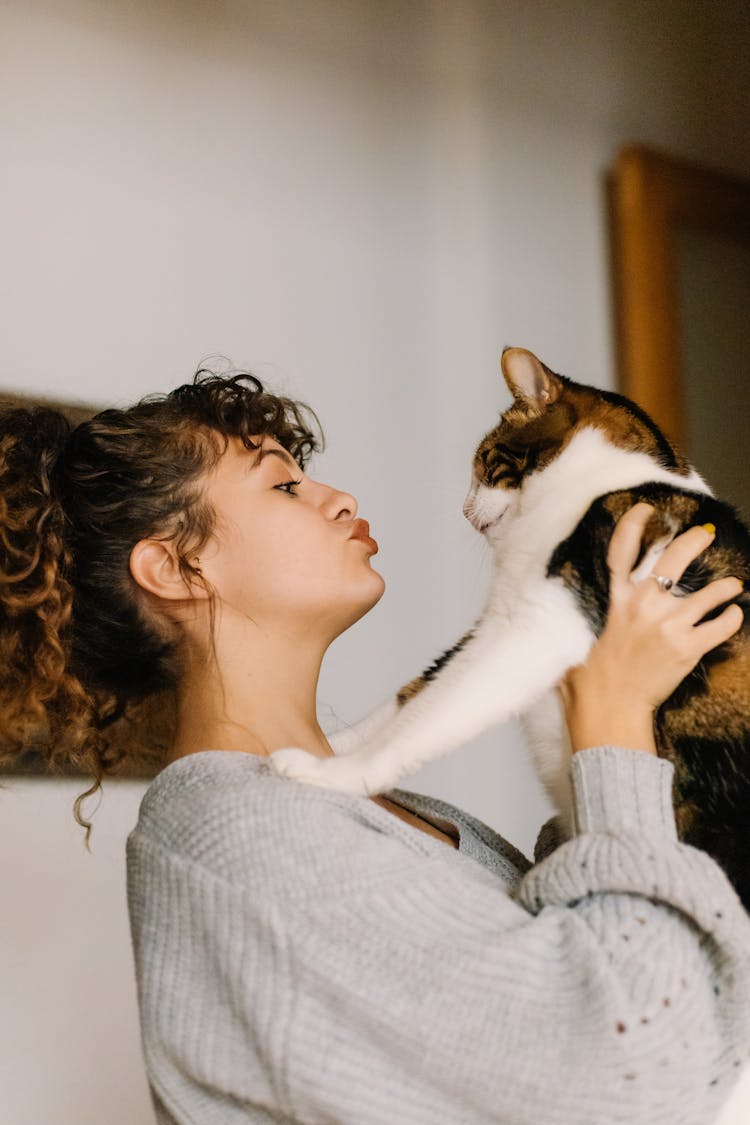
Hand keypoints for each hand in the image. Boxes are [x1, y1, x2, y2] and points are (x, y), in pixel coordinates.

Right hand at [559, 501, 743, 754]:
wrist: (610, 710)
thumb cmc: (588, 680)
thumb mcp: (579, 638)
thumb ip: (591, 617)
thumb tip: (580, 608)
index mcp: (615, 601)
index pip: (622, 552)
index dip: (633, 524)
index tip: (646, 509)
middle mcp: (643, 606)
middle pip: (673, 560)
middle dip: (694, 541)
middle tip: (706, 534)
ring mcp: (669, 626)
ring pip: (709, 593)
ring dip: (726, 586)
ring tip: (733, 586)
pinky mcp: (688, 649)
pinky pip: (721, 626)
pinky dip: (731, 619)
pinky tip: (733, 616)